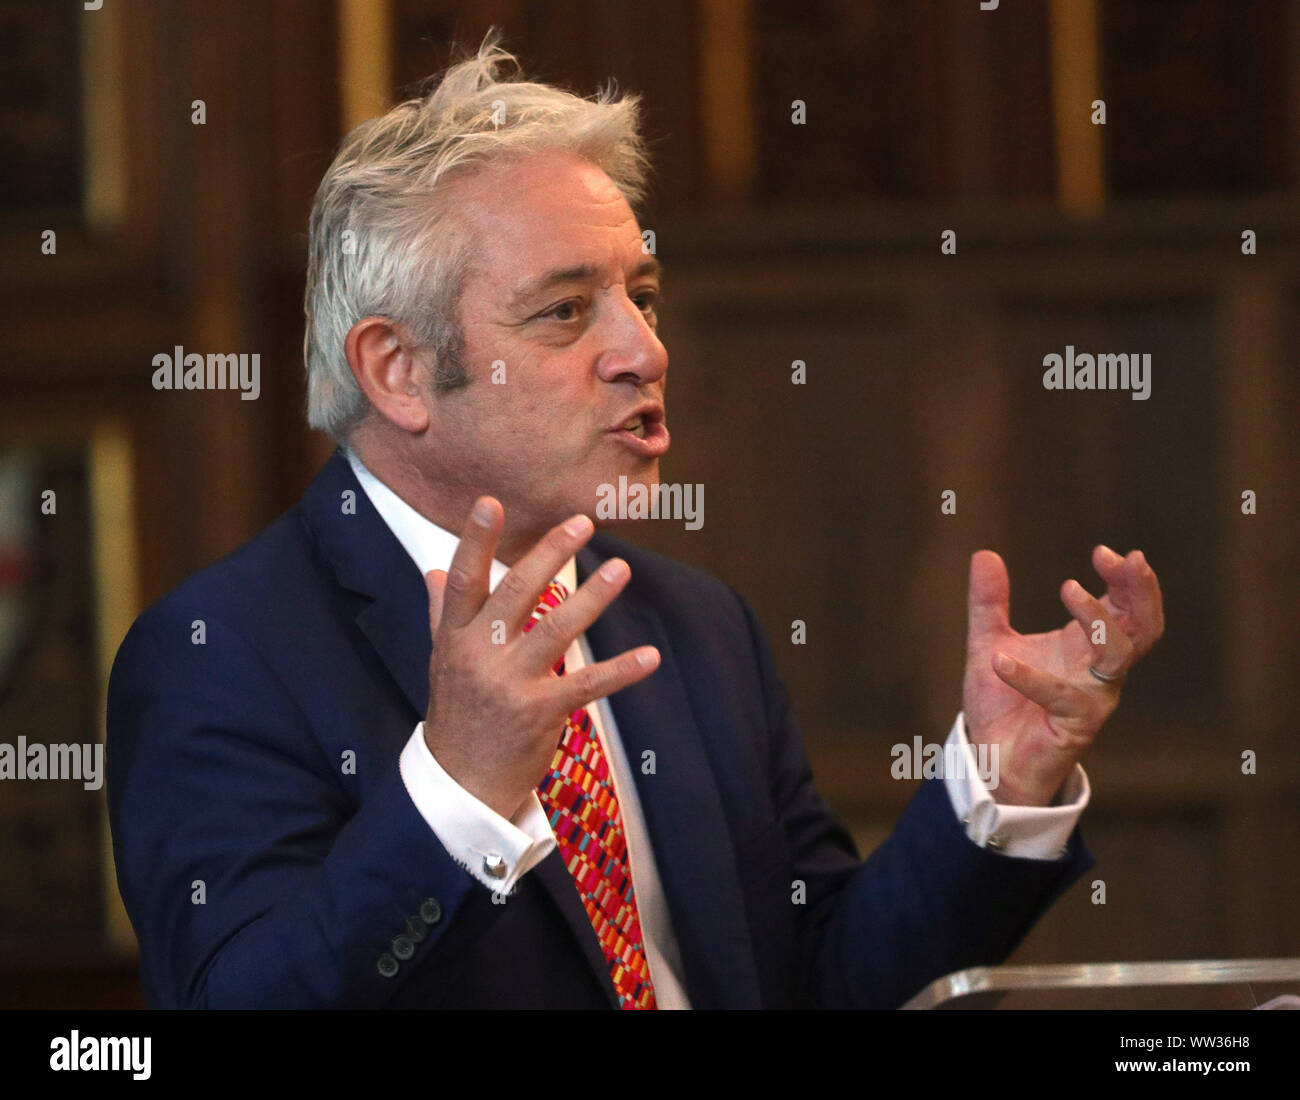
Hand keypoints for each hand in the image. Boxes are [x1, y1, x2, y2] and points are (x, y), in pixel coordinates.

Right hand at [422, 496, 660, 820]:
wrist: (460, 784)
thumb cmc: (457, 714)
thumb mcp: (443, 662)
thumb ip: (442, 613)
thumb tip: (434, 570)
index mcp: (455, 638)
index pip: (464, 581)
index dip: (476, 541)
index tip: (490, 502)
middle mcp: (479, 655)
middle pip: (516, 594)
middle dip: (550, 554)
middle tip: (582, 522)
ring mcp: (510, 684)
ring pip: (555, 630)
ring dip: (592, 598)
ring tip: (621, 568)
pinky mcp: (540, 713)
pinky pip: (586, 685)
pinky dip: (621, 670)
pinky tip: (649, 656)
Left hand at [963, 545, 1163, 805]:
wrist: (990, 757)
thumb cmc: (1003, 701)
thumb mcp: (988, 642)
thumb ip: (989, 602)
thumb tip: (984, 553)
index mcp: (1086, 645)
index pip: (1125, 605)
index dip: (1125, 577)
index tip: (1104, 552)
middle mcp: (1099, 670)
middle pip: (1144, 626)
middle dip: (1139, 590)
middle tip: (1123, 559)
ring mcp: (1093, 698)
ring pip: (1119, 655)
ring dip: (1098, 618)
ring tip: (1067, 587)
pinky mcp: (1075, 726)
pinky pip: (1063, 697)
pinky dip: (1031, 677)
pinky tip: (998, 662)